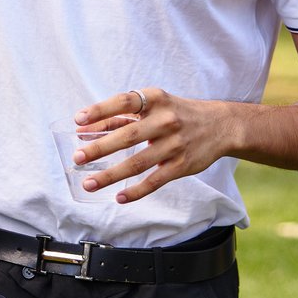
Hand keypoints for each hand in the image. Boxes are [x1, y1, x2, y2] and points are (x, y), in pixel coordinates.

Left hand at [72, 88, 230, 202]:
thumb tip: (84, 128)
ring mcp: (175, 144)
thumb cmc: (174, 113)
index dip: (100, 110)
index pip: (124, 102)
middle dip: (100, 147)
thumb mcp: (151, 106)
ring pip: (138, 162)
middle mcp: (165, 120)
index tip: (78, 120)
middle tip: (77, 158)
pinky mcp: (183, 165)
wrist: (220, 125)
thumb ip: (120, 116)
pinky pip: (155, 180)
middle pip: (128, 135)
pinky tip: (119, 197)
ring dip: (111, 175)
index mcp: (155, 99)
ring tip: (89, 183)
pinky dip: (136, 191)